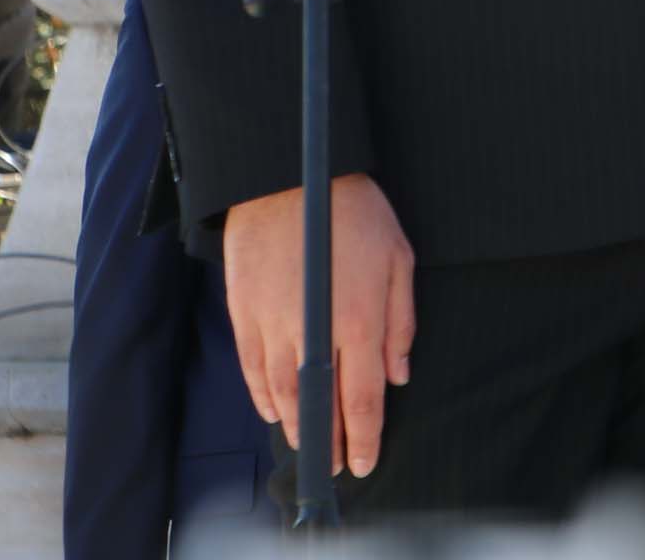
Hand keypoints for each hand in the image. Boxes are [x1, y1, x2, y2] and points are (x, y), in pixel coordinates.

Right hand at [224, 172, 415, 478]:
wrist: (288, 176)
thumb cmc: (354, 213)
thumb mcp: (399, 258)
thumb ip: (400, 322)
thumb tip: (398, 375)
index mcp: (359, 322)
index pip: (363, 400)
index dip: (364, 438)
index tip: (365, 463)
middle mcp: (313, 333)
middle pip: (321, 406)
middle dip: (330, 443)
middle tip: (336, 467)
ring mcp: (272, 326)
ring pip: (282, 395)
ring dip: (296, 425)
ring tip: (309, 444)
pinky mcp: (243, 314)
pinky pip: (252, 370)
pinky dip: (262, 396)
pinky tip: (274, 410)